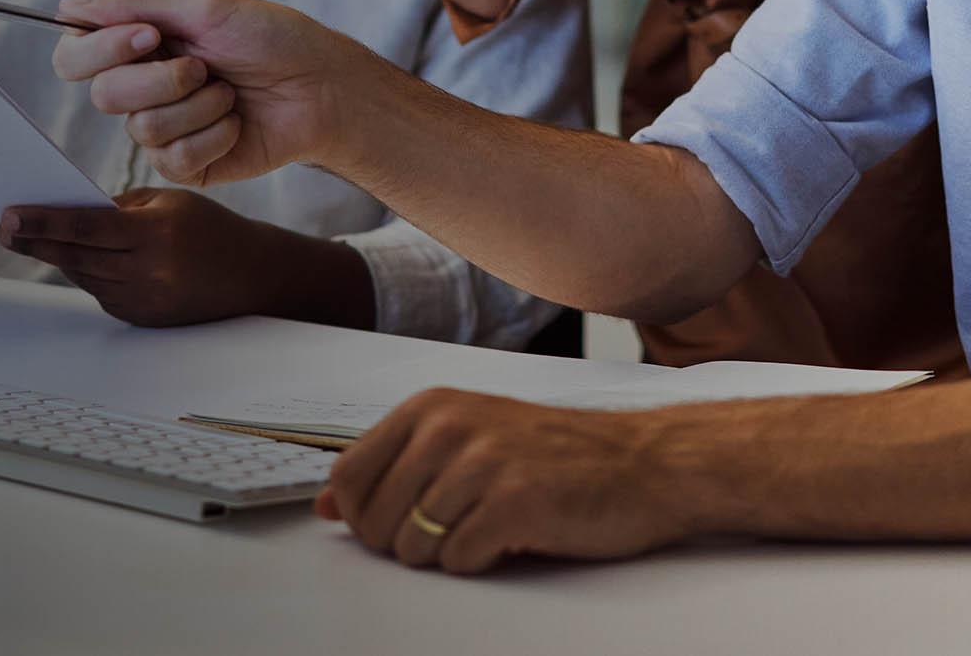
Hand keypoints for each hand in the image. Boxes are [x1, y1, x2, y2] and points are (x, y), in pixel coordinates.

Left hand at [0, 188, 374, 329]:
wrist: (252, 278)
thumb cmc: (208, 229)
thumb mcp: (167, 202)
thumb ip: (117, 208)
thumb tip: (66, 212)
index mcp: (154, 235)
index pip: (85, 227)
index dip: (42, 222)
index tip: (9, 215)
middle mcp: (147, 273)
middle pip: (75, 255)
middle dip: (35, 240)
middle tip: (3, 226)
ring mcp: (143, 301)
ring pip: (82, 275)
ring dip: (56, 255)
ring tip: (28, 235)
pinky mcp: (141, 319)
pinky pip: (98, 292)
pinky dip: (84, 272)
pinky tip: (71, 256)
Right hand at [50, 0, 374, 186]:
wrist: (322, 86)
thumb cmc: (271, 38)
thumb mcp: (203, 7)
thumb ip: (132, 6)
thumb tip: (67, 7)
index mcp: (138, 45)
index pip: (74, 54)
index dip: (98, 48)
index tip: (148, 35)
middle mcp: (143, 88)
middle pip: (103, 95)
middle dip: (158, 79)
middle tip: (203, 66)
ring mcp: (164, 129)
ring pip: (141, 128)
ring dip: (197, 104)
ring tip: (230, 92)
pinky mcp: (188, 164)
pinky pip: (174, 157)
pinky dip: (213, 133)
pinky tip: (237, 122)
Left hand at [316, 388, 692, 571]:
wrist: (644, 463)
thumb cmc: (554, 456)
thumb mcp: (466, 440)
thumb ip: (393, 467)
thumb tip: (326, 506)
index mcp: (430, 407)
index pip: (347, 476)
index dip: (361, 516)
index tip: (393, 522)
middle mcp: (448, 427)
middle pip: (374, 521)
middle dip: (405, 542)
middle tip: (456, 528)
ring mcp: (481, 464)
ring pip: (414, 546)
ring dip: (448, 554)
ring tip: (488, 528)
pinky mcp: (514, 503)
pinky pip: (460, 560)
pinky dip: (482, 563)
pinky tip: (513, 538)